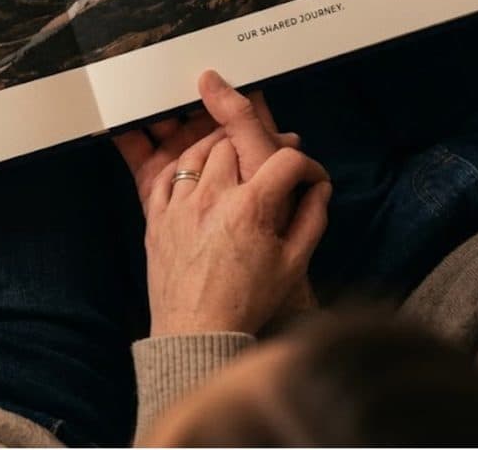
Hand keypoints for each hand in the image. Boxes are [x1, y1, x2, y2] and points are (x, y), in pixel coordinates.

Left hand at [115, 73, 329, 335]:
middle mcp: (213, 197)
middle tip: (266, 161)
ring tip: (231, 159)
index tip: (310, 178)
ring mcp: (180, 205)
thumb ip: (312, 220)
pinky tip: (194, 174)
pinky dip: (182, 167)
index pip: (286, 161)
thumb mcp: (292, 265)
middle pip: (235, 144)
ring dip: (216, 148)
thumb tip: (322, 189)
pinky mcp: (156, 217)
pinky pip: (165, 175)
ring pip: (196, 152)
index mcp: (251, 207)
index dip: (306, 165)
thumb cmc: (247, 301)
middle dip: (256, 146)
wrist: (197, 332)